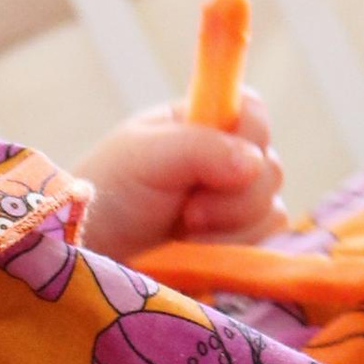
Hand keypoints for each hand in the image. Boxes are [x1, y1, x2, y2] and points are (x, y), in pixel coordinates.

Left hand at [77, 91, 284, 257]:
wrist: (93, 252)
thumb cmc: (108, 194)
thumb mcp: (145, 157)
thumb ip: (200, 149)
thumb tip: (254, 162)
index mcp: (201, 122)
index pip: (253, 111)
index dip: (249, 134)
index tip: (219, 161)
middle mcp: (224, 159)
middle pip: (270, 168)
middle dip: (231, 196)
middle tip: (187, 211)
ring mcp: (233, 202)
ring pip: (270, 209)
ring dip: (227, 226)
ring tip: (182, 231)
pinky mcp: (237, 242)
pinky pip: (263, 243)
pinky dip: (232, 249)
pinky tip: (196, 251)